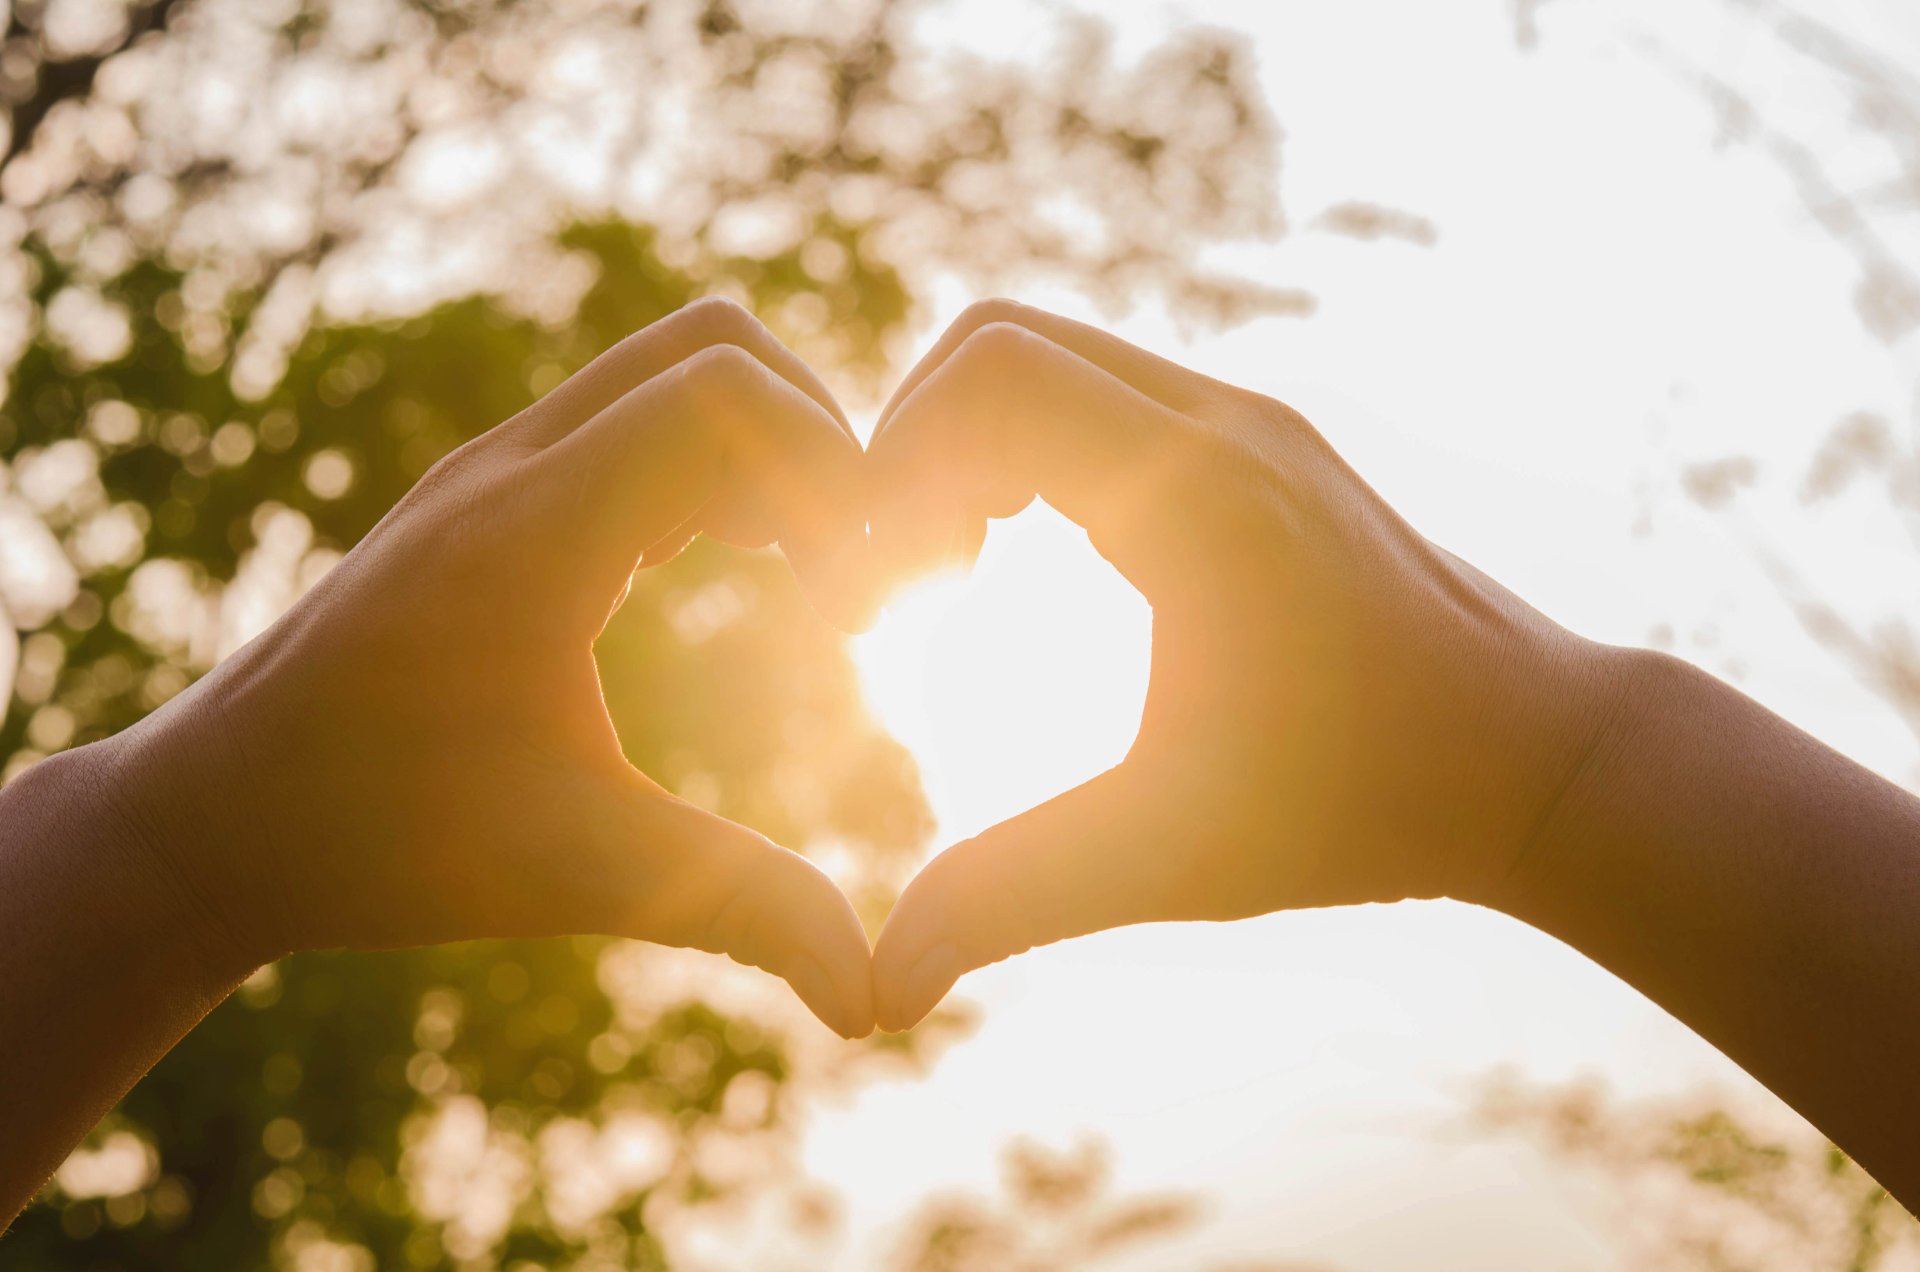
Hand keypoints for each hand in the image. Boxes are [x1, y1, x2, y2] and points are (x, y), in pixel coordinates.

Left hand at [95, 298, 877, 1036]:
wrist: (212, 820)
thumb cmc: (385, 845)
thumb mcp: (581, 871)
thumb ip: (743, 912)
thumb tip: (876, 1001)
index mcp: (537, 531)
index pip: (729, 394)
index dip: (834, 478)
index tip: (851, 612)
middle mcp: (512, 468)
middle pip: (714, 344)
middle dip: (819, 440)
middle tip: (850, 570)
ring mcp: (492, 471)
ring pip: (668, 367)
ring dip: (762, 445)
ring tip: (803, 572)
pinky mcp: (486, 496)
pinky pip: (626, 417)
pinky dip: (704, 463)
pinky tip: (721, 568)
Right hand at [865, 301, 1623, 1030]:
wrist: (1534, 758)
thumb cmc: (1368, 806)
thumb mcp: (1175, 855)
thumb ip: (1016, 899)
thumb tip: (883, 990)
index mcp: (1200, 497)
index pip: (989, 379)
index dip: (890, 469)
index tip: (877, 598)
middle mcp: (1224, 424)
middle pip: (997, 340)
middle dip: (910, 446)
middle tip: (903, 579)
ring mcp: (1248, 421)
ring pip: (1049, 355)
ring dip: (967, 442)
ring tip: (955, 571)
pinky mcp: (1259, 443)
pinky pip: (1100, 390)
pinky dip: (1027, 446)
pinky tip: (1027, 560)